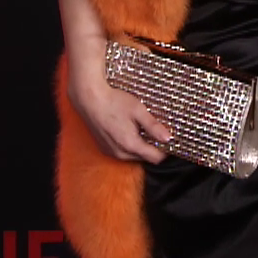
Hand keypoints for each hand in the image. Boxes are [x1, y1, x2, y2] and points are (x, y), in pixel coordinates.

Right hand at [67, 46, 171, 163]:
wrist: (89, 99)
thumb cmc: (113, 102)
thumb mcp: (138, 110)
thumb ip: (154, 126)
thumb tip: (168, 138)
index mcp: (130, 145)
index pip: (155, 158)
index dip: (165, 149)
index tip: (168, 138)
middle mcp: (120, 153)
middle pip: (144, 157)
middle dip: (152, 146)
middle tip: (155, 129)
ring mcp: (110, 151)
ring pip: (133, 155)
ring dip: (140, 145)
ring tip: (140, 127)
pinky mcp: (103, 148)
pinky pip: (122, 151)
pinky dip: (128, 144)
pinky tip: (127, 128)